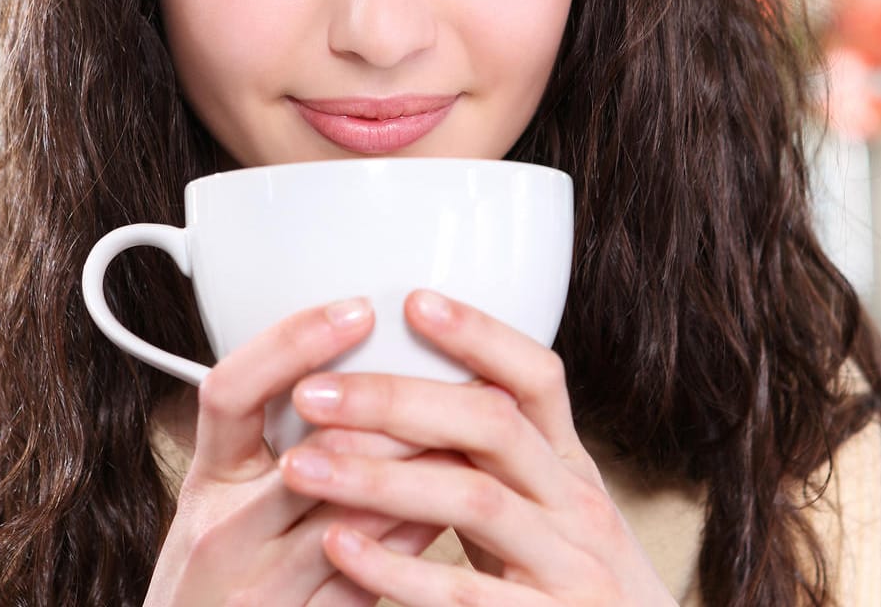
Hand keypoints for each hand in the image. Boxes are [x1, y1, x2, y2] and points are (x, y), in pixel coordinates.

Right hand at [143, 296, 459, 606]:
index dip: (291, 343)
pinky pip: (371, 576)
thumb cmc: (226, 581)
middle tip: (459, 374)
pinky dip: (415, 535)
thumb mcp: (227, 506)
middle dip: (394, 411)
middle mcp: (222, 532)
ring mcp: (261, 588)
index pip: (231, 391)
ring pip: (357, 513)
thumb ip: (272, 448)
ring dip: (422, 469)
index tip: (358, 311)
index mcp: (207, 482)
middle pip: (315, 452)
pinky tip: (450, 507)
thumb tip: (362, 375)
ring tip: (475, 430)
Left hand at [278, 290, 678, 605]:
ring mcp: (570, 566)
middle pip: (493, 425)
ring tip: (302, 467)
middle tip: (314, 394)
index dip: (480, 335)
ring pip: (475, 500)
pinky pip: (466, 593)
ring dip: (380, 480)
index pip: (538, 379)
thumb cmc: (568, 586)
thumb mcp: (547, 514)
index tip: (411, 303)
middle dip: (397, 401)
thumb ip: (493, 464)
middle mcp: (578, 506)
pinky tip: (340, 549)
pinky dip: (397, 570)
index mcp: (571, 469)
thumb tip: (406, 397)